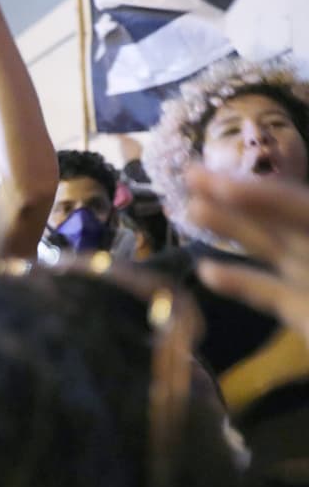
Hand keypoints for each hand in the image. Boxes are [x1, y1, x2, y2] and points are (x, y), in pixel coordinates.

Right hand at [186, 167, 308, 345]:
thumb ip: (306, 222)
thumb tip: (224, 254)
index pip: (297, 207)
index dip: (259, 195)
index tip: (216, 184)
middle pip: (274, 218)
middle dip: (233, 196)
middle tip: (190, 176)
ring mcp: (308, 277)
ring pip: (267, 247)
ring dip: (228, 228)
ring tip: (190, 211)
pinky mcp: (300, 311)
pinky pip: (266, 293)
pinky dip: (237, 282)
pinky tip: (205, 271)